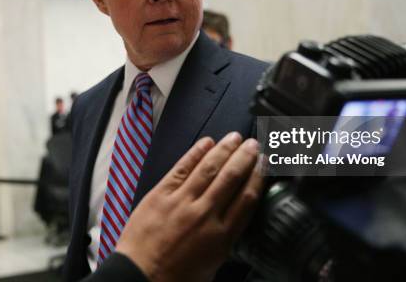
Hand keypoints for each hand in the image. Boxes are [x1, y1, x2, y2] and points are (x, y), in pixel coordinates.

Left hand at [115, 132, 261, 281]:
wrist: (139, 279)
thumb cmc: (176, 278)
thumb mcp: (213, 263)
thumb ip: (227, 237)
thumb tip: (237, 217)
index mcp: (221, 236)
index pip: (247, 198)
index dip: (259, 176)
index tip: (265, 163)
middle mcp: (204, 215)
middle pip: (231, 178)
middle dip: (245, 157)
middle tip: (253, 144)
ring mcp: (181, 202)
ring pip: (209, 168)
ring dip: (224, 149)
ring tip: (235, 138)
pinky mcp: (160, 195)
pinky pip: (182, 168)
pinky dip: (195, 153)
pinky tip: (206, 143)